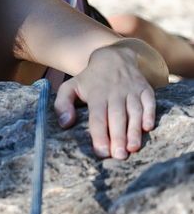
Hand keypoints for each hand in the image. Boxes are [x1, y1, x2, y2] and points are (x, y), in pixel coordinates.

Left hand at [54, 44, 155, 159]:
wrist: (113, 57)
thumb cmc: (89, 80)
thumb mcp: (69, 87)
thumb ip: (62, 105)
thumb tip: (65, 124)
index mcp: (97, 95)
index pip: (98, 117)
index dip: (100, 134)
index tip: (101, 152)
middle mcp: (115, 93)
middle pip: (117, 117)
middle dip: (118, 137)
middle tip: (118, 156)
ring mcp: (132, 91)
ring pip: (134, 112)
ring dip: (134, 130)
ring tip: (132, 149)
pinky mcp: (146, 90)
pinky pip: (150, 102)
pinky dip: (150, 114)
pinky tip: (148, 128)